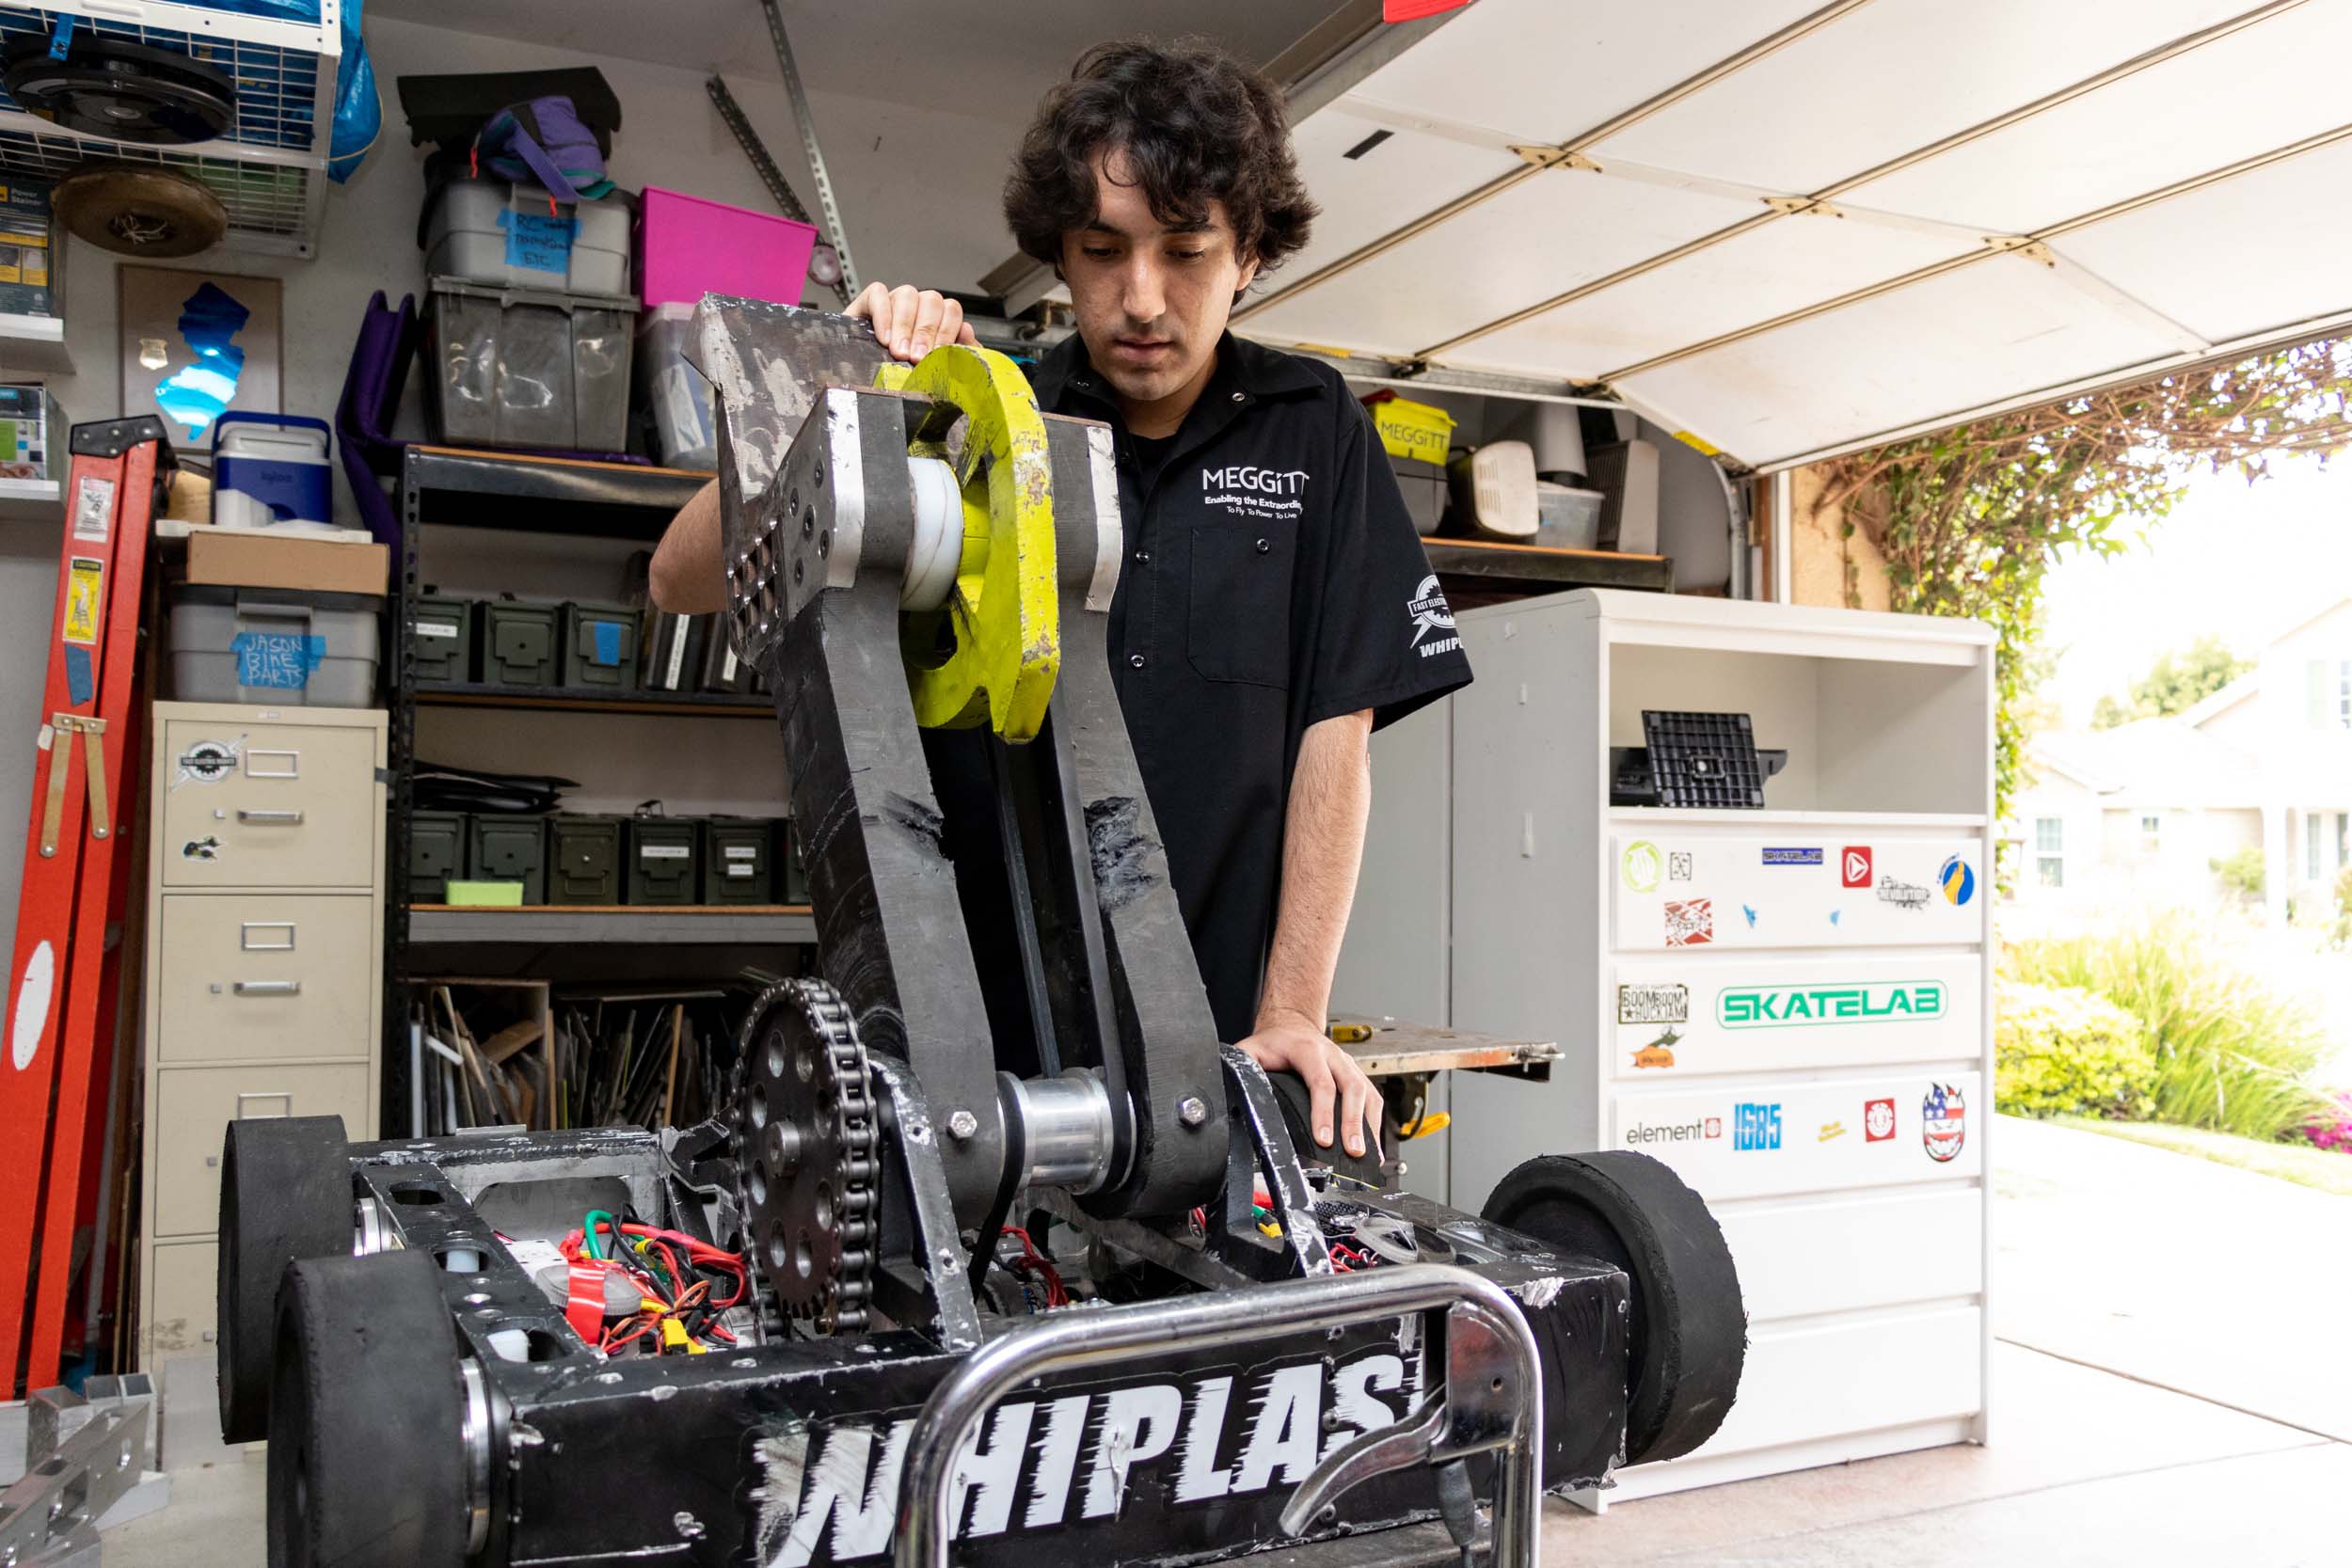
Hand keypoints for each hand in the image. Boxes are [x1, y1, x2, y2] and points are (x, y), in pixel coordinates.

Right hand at [845, 281, 979, 361]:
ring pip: (907, 295)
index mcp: (937, 318)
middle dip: (926, 332)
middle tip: (917, 357)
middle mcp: (918, 306)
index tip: (937, 356)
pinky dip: (883, 315)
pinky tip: (884, 338)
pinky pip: (878, 293)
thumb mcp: (930, 367)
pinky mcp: (869, 300)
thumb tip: (967, 333)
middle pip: (931, 301)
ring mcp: (894, 300)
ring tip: (900, 352)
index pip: (951, 310)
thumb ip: (957, 352)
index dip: (946, 332)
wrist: (859, 375)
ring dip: (905, 326)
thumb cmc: (899, 371)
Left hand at [1237, 1010, 1381, 1160]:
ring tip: (1367, 1155)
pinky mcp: (1357, 1074)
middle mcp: (1333, 1056)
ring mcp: (1348, 1064)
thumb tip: (1233, 1093)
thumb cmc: (1274, 1041)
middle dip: (1352, 1122)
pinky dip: (1375, 1123)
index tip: (1323, 1139)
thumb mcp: (1251, 1050)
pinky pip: (1373, 1098)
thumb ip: (1242, 1069)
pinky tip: (1373, 1146)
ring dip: (1368, 1125)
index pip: (1321, 1082)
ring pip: (1366, 1093)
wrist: (1292, 1023)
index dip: (1323, 1112)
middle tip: (1352, 1151)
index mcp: (1308, 1050)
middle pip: (1351, 1088)